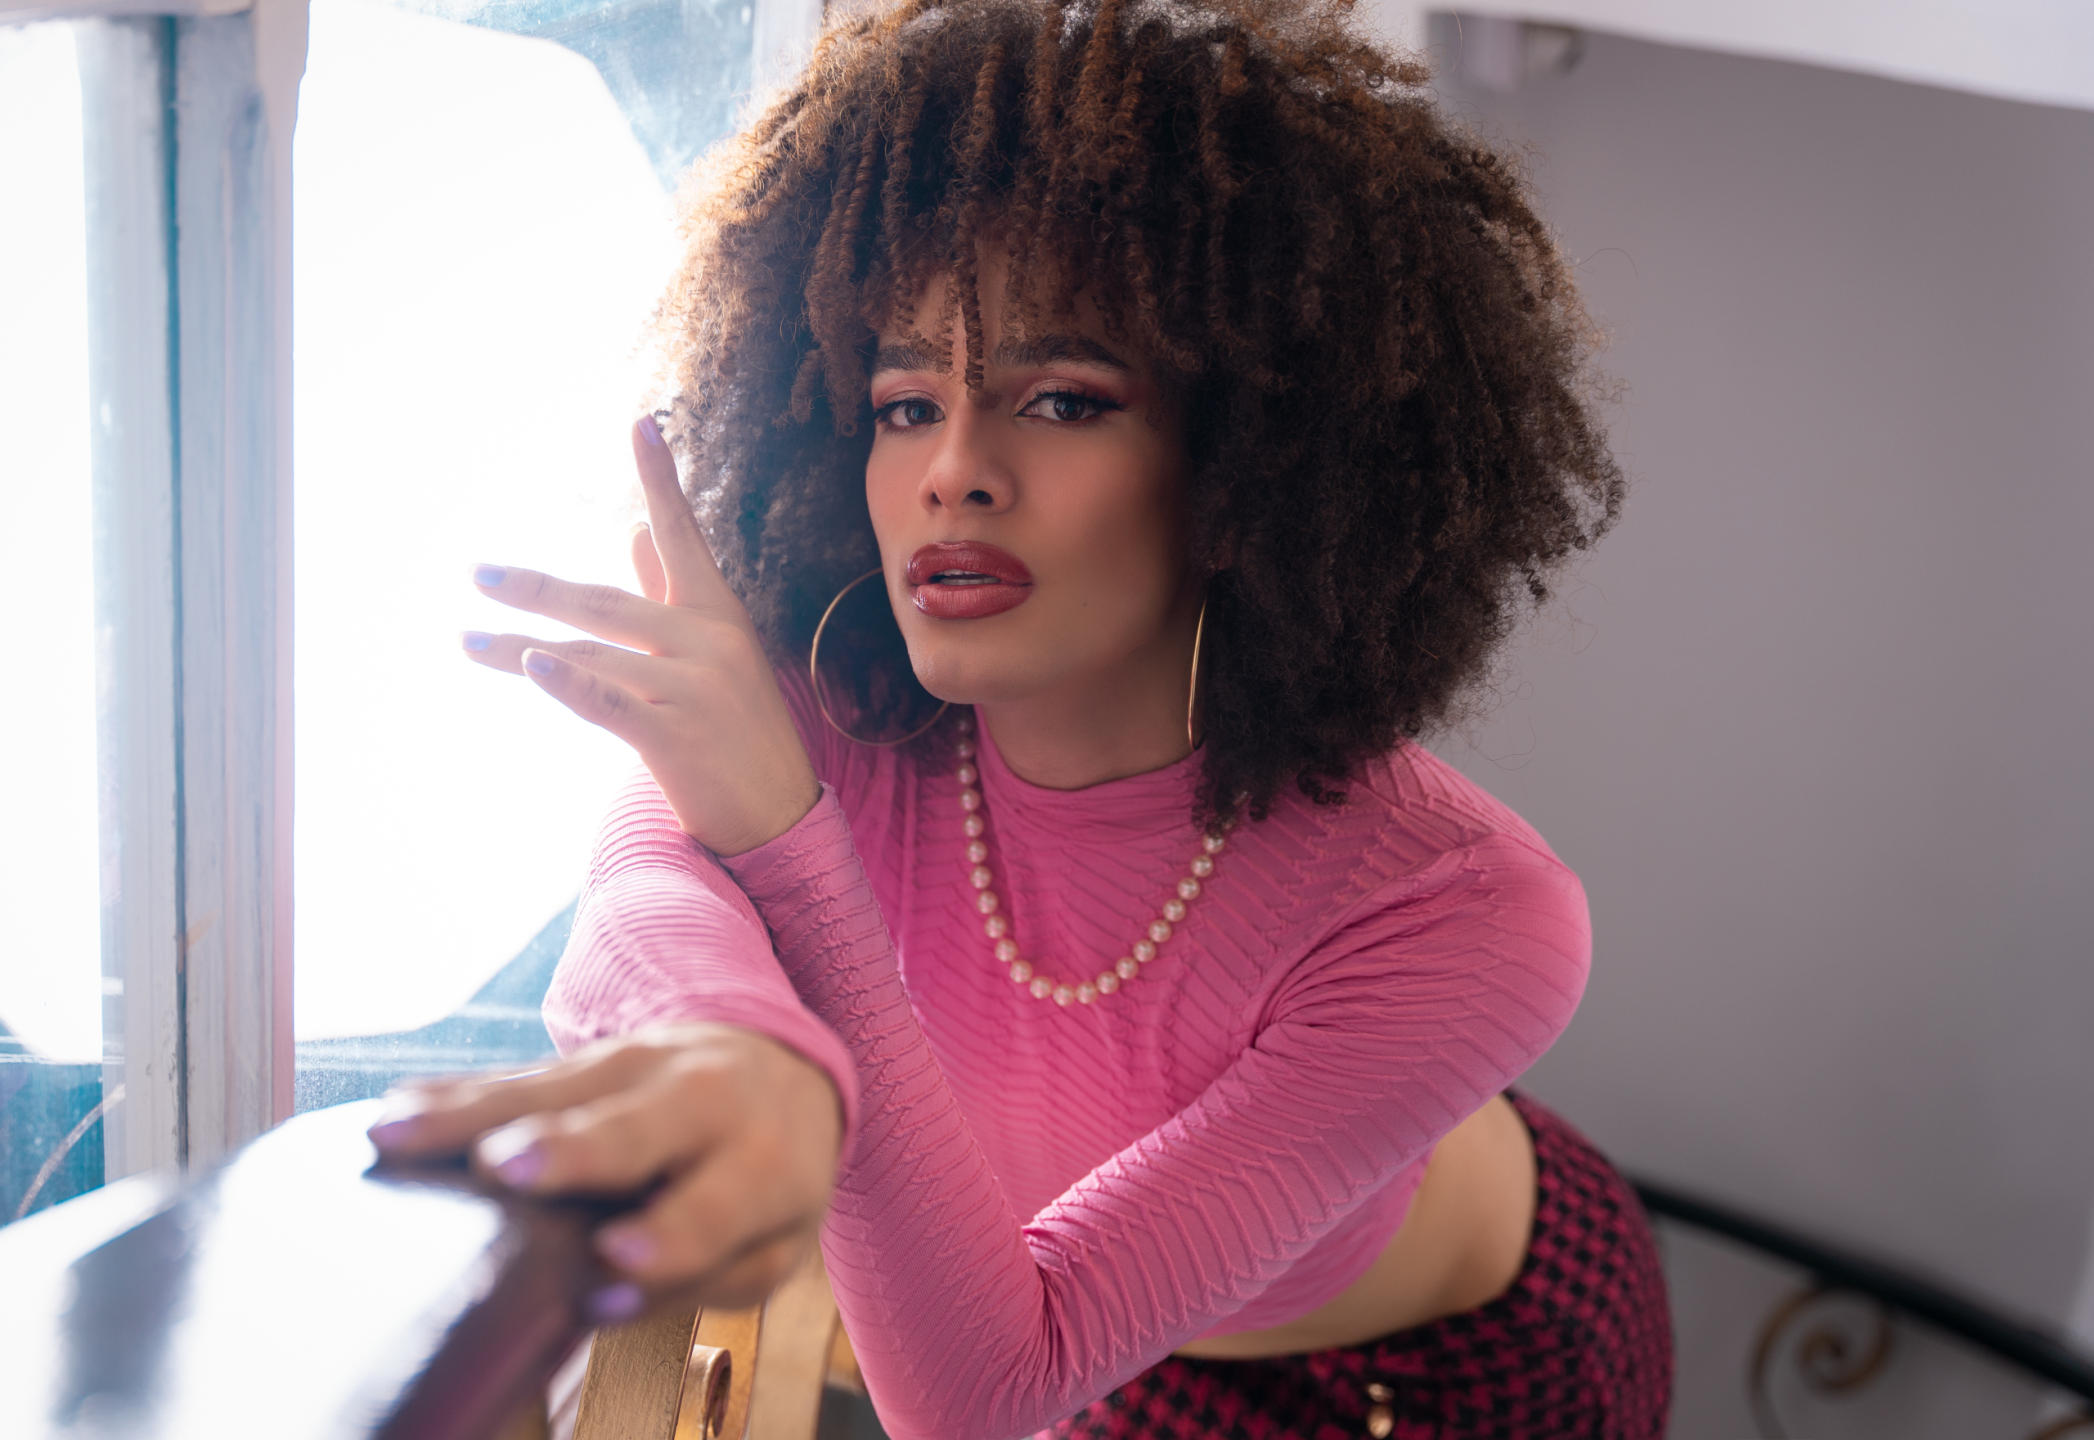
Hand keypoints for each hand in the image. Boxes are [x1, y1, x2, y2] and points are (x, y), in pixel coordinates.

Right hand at [365, 1023, 841, 1322]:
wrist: (785, 1069)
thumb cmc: (765, 1183)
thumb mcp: (768, 1244)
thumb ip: (701, 1270)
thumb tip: (599, 1300)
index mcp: (760, 1161)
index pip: (715, 1206)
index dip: (668, 1238)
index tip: (614, 1257)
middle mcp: (699, 1100)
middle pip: (630, 1127)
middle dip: (567, 1149)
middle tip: (505, 1168)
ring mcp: (634, 1068)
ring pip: (551, 1093)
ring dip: (473, 1115)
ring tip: (401, 1135)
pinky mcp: (582, 1060)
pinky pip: (513, 1078)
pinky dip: (454, 1095)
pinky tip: (396, 1110)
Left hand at [461, 415, 819, 856]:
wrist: (780, 818)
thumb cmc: (740, 731)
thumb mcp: (715, 652)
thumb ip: (671, 589)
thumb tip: (638, 527)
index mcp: (718, 614)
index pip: (683, 535)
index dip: (660, 478)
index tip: (640, 422)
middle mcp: (709, 642)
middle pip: (605, 603)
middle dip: (536, 589)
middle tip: (479, 574)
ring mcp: (695, 689)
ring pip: (590, 654)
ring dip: (520, 648)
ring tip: (469, 641)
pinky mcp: (677, 737)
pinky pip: (609, 702)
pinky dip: (568, 683)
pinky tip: (531, 662)